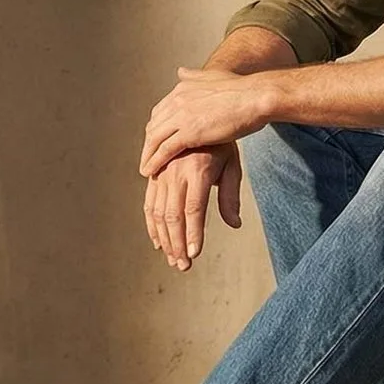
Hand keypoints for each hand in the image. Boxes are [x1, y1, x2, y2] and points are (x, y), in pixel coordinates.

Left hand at [139, 67, 272, 177]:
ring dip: (147, 155)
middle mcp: (177, 100)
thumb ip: (195, 76)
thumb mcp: (214, 76)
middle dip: (149, 143)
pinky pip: (165, 150)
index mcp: (182, 88)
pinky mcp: (189, 132)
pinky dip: (155, 161)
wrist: (256, 97)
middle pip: (153, 126)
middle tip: (147, 157)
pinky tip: (150, 172)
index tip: (156, 141)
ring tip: (145, 169)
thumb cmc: (243, 90)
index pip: (160, 112)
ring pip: (154, 138)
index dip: (156, 128)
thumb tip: (180, 71)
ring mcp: (181, 116)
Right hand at [145, 142, 241, 270]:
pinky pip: (149, 203)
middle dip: (177, 244)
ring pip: (158, 213)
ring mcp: (162, 173)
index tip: (194, 254)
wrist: (199, 117)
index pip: (193, 210)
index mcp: (197, 170)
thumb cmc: (221, 145)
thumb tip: (234, 223)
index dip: (192, 234)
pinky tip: (159, 242)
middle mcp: (176, 172)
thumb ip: (230, 196)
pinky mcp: (155, 175)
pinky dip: (152, 225)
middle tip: (183, 266)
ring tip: (174, 259)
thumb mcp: (232, 166)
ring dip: (165, 239)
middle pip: (173, 216)